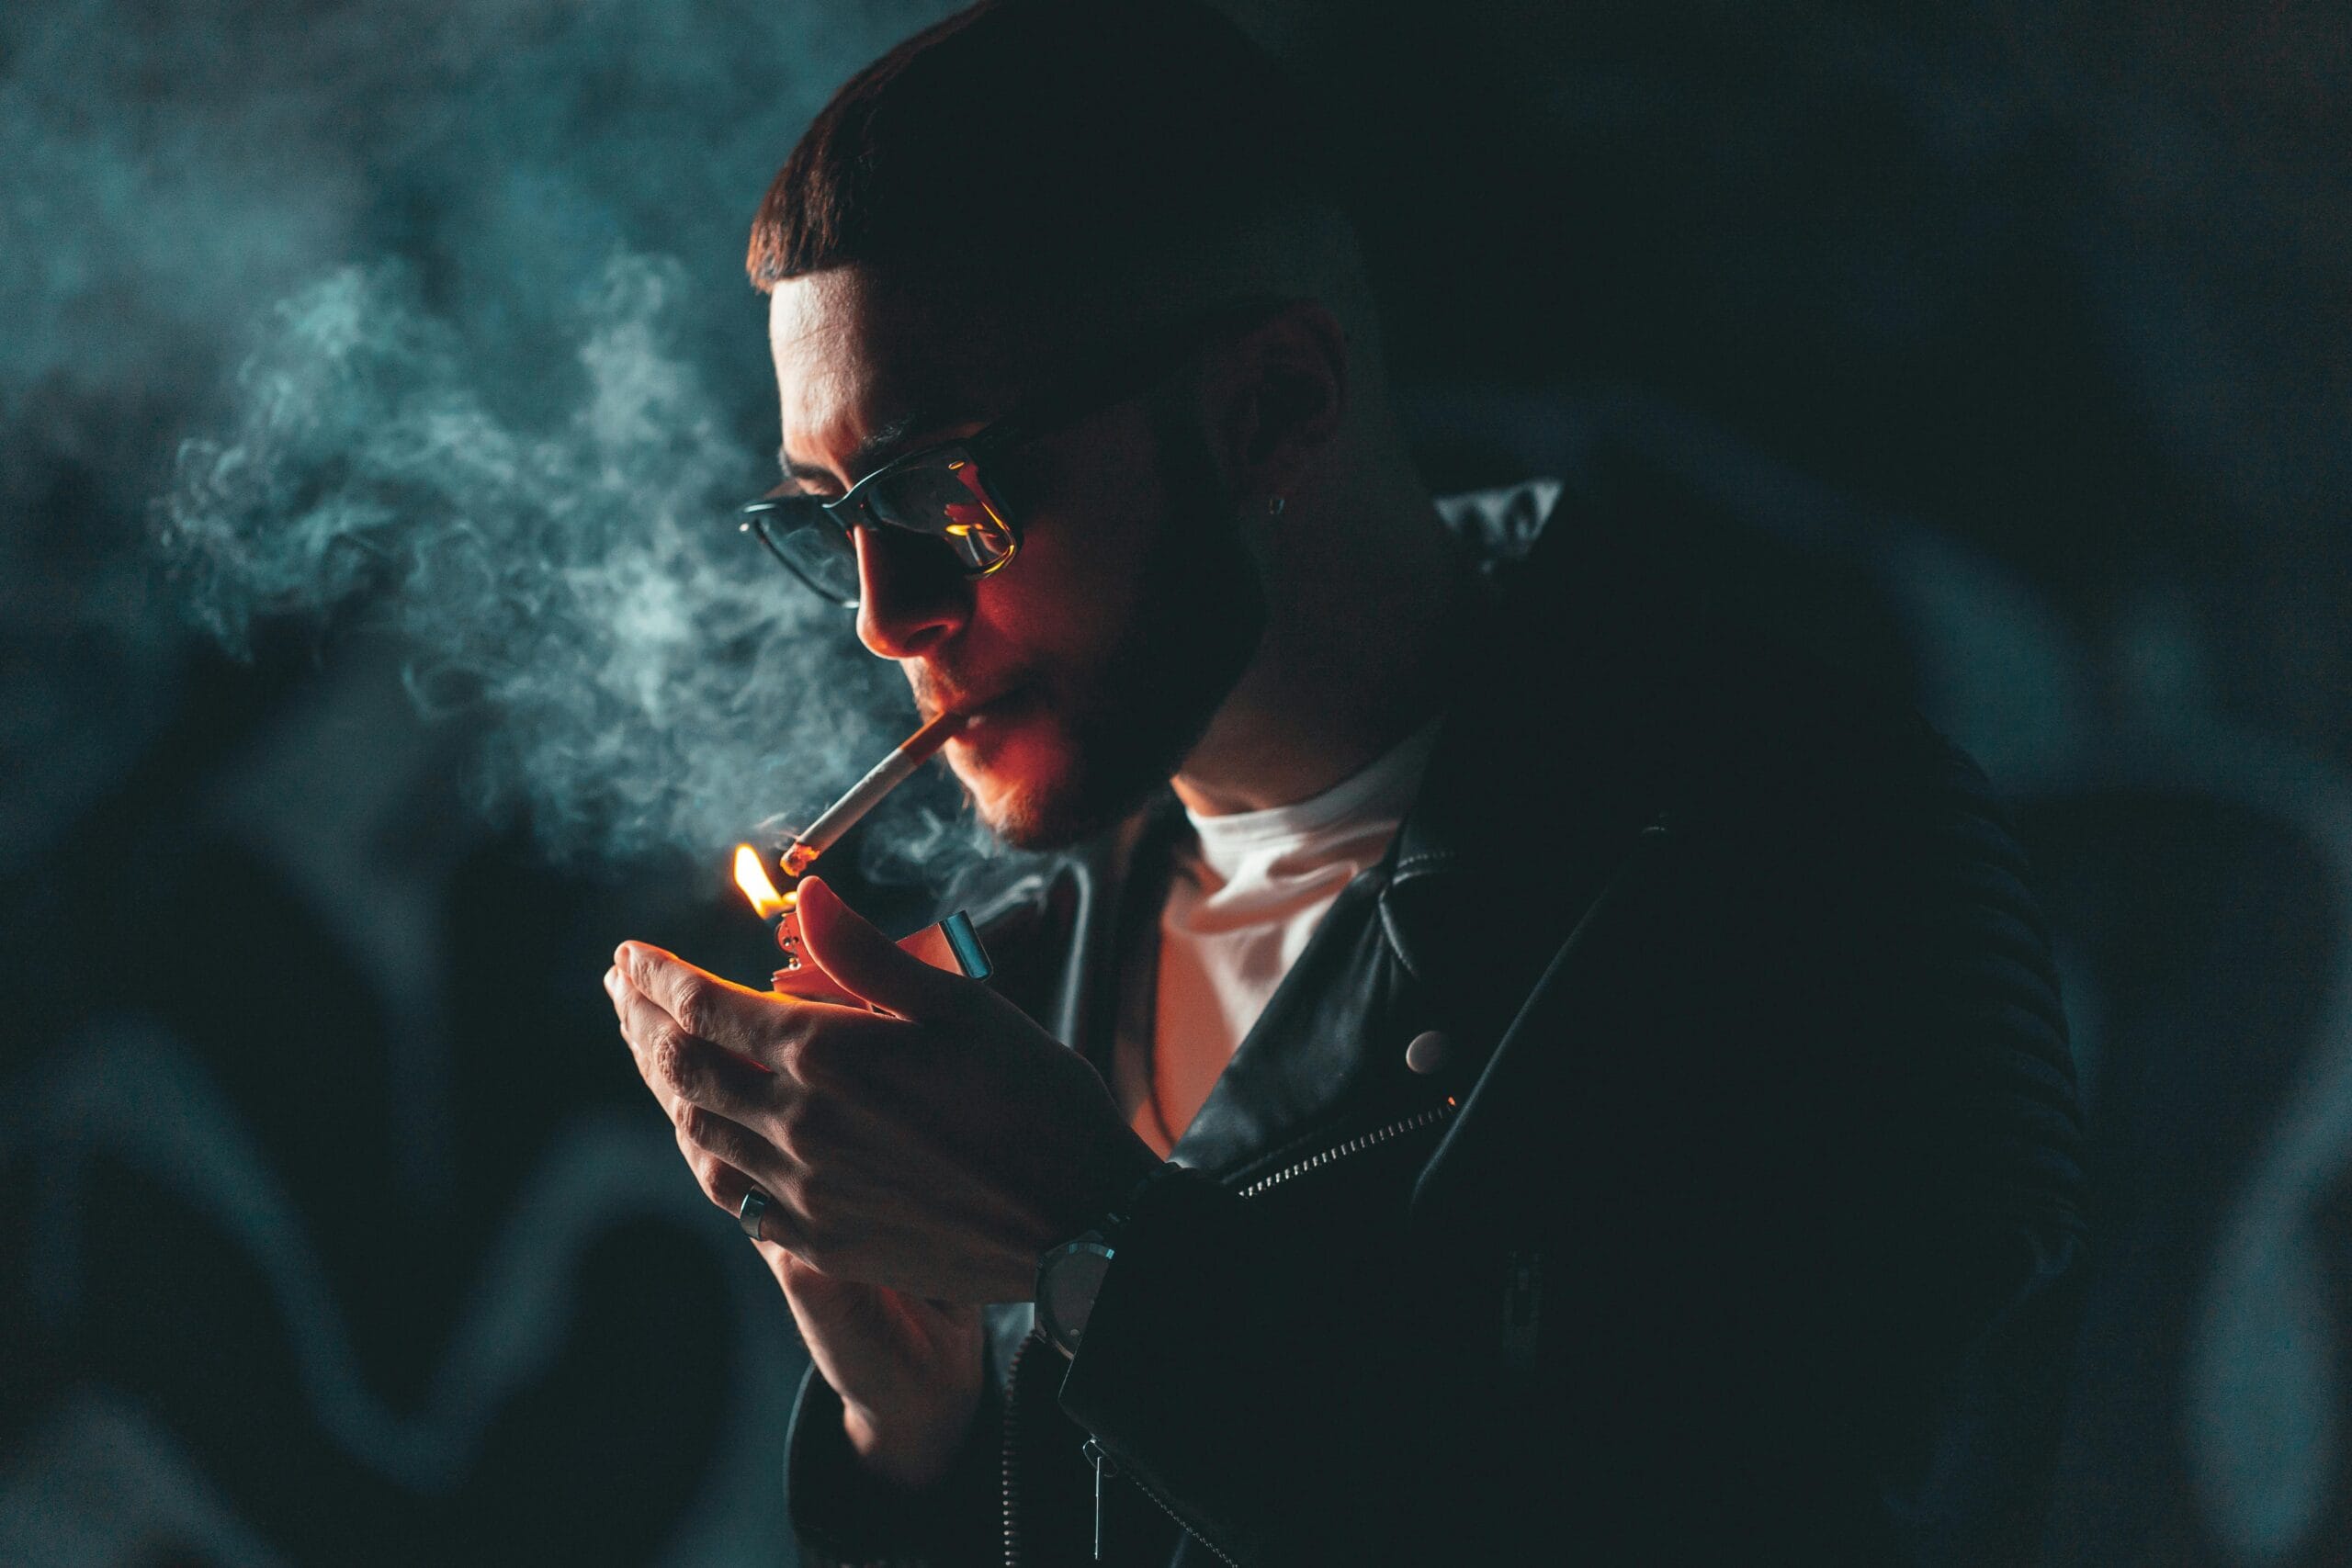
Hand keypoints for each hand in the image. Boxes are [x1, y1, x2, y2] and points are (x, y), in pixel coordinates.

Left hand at [604, 951, 984, 1492]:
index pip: (704, 1006)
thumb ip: (866, 954)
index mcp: (828, 1055)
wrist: (1076, 1223)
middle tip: (619, 991)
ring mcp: (804, 1190)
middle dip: (640, 1021)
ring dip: (665, 1084)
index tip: (628, 955)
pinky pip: (735, 1194)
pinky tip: (709, 1134)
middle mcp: (797, 1125)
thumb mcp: (961, 1005)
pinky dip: (707, 1152)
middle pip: (682, 1067)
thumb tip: (806, 898)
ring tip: (652, 1050)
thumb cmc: (1035, 1101)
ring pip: (699, 1131)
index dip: (656, 976)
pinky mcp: (822, 1241)